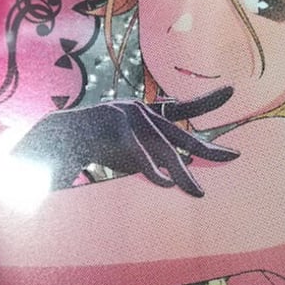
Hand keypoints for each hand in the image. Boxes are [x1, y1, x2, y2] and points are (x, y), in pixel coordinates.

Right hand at [12, 87, 237, 195]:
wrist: (49, 139)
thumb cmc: (90, 145)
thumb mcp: (126, 145)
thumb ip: (150, 151)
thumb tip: (173, 173)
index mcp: (144, 112)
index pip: (181, 106)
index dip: (207, 100)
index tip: (233, 91)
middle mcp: (139, 111)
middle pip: (179, 135)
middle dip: (207, 148)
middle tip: (235, 156)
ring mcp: (125, 118)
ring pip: (162, 150)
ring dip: (182, 174)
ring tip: (198, 193)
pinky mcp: (110, 130)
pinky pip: (137, 153)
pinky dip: (152, 170)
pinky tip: (166, 183)